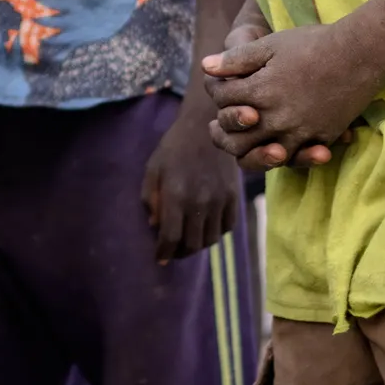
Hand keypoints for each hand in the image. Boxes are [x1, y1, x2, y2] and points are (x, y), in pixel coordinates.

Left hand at [142, 96, 238, 264]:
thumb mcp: (153, 169)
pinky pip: (227, 228)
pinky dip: (216, 234)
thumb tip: (154, 227)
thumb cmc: (174, 147)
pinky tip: (206, 229)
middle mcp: (200, 202)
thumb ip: (151, 199)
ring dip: (198, 246)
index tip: (159, 258)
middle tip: (172, 251)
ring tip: (188, 242)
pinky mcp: (234, 197)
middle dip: (180, 252)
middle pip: (192, 244)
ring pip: (210, 240)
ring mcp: (220, 200)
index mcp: (176, 195)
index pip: (171, 237)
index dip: (164, 252)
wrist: (206, 127)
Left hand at [203, 21, 377, 171]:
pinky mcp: (322, 138)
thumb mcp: (269, 44)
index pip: (223, 101)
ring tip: (251, 142)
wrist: (361, 53)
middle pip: (237, 137)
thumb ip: (236, 60)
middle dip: (226, 130)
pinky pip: (297, 158)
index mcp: (259, 92)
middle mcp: (276, 117)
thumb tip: (205, 67)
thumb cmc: (313, 44)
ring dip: (253, 151)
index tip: (222, 86)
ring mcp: (300, 131)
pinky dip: (287, 157)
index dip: (218, 92)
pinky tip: (282, 150)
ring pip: (265, 155)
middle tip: (226, 124)